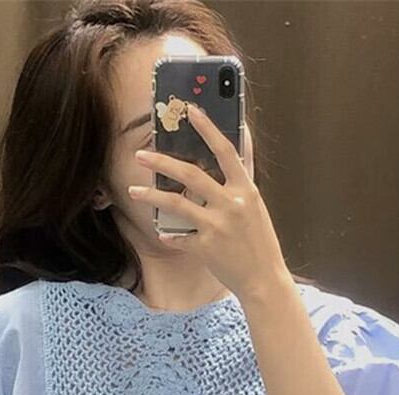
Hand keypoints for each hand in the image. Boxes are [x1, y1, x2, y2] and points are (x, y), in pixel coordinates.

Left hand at [128, 102, 289, 300]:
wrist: (264, 280)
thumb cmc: (260, 244)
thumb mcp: (256, 207)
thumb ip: (242, 182)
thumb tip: (237, 150)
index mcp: (246, 190)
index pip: (226, 150)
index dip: (208, 128)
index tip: (191, 110)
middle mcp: (231, 204)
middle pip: (191, 174)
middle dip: (162, 161)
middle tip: (141, 154)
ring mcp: (217, 225)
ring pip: (176, 203)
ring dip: (151, 194)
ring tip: (133, 189)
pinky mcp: (205, 247)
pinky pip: (179, 238)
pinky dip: (170, 236)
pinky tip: (163, 233)